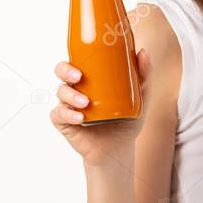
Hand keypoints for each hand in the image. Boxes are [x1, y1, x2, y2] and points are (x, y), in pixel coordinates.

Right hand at [49, 49, 151, 166]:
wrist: (119, 149)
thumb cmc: (125, 121)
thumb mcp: (139, 99)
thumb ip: (143, 76)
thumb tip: (143, 53)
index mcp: (89, 79)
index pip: (77, 60)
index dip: (75, 54)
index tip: (85, 55)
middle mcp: (76, 89)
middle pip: (61, 71)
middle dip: (66, 71)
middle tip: (79, 76)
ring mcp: (69, 105)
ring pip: (61, 92)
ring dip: (71, 95)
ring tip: (85, 103)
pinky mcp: (65, 122)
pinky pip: (59, 114)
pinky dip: (68, 114)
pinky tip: (79, 117)